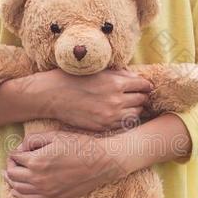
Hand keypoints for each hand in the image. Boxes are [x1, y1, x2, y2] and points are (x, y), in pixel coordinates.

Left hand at [3, 131, 128, 197]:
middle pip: (12, 174)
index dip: (14, 153)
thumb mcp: (55, 135)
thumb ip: (33, 140)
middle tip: (14, 161)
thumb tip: (21, 148)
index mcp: (36, 161)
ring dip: (12, 181)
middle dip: (10, 166)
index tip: (19, 150)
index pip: (14, 158)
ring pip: (18, 189)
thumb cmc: (80, 146)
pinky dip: (20, 194)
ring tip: (10, 175)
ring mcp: (45, 191)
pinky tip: (17, 189)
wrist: (102, 162)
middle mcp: (37, 179)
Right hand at [25, 69, 151, 130]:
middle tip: (137, 95)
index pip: (143, 85)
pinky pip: (123, 125)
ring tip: (127, 105)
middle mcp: (116, 101)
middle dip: (141, 96)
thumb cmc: (74, 78)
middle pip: (142, 100)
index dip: (145, 85)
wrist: (52, 95)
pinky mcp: (102, 126)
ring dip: (134, 108)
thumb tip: (137, 79)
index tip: (144, 86)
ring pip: (135, 114)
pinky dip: (125, 119)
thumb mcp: (99, 70)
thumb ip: (120, 74)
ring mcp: (109, 116)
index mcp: (116, 83)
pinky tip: (118, 114)